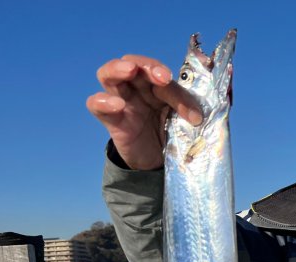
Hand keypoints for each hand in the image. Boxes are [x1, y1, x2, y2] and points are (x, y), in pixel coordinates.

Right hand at [86, 55, 202, 169]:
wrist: (158, 162)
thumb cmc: (172, 135)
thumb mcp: (184, 122)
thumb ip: (189, 113)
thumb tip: (199, 116)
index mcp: (158, 85)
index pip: (164, 77)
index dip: (176, 89)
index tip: (193, 112)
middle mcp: (138, 88)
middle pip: (134, 64)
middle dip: (148, 66)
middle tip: (162, 77)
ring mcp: (122, 101)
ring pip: (108, 74)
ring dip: (117, 68)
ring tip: (129, 70)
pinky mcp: (112, 120)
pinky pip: (96, 104)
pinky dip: (103, 101)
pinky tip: (117, 105)